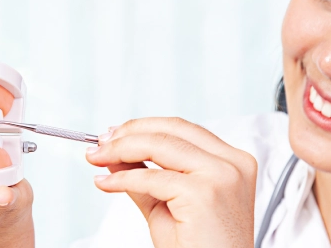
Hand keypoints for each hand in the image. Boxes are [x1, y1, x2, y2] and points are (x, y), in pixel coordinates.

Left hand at [86, 118, 257, 247]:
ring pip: (159, 145)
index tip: (115, 134)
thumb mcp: (167, 203)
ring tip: (97, 158)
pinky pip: (150, 178)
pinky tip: (107, 183)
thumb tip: (115, 153)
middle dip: (128, 134)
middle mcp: (232, 164)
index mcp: (232, 161)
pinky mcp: (203, 194)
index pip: (182, 129)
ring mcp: (221, 176)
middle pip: (171, 131)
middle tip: (100, 144)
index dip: (144, 127)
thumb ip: (144, 175)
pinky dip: (121, 178)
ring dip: (119, 149)